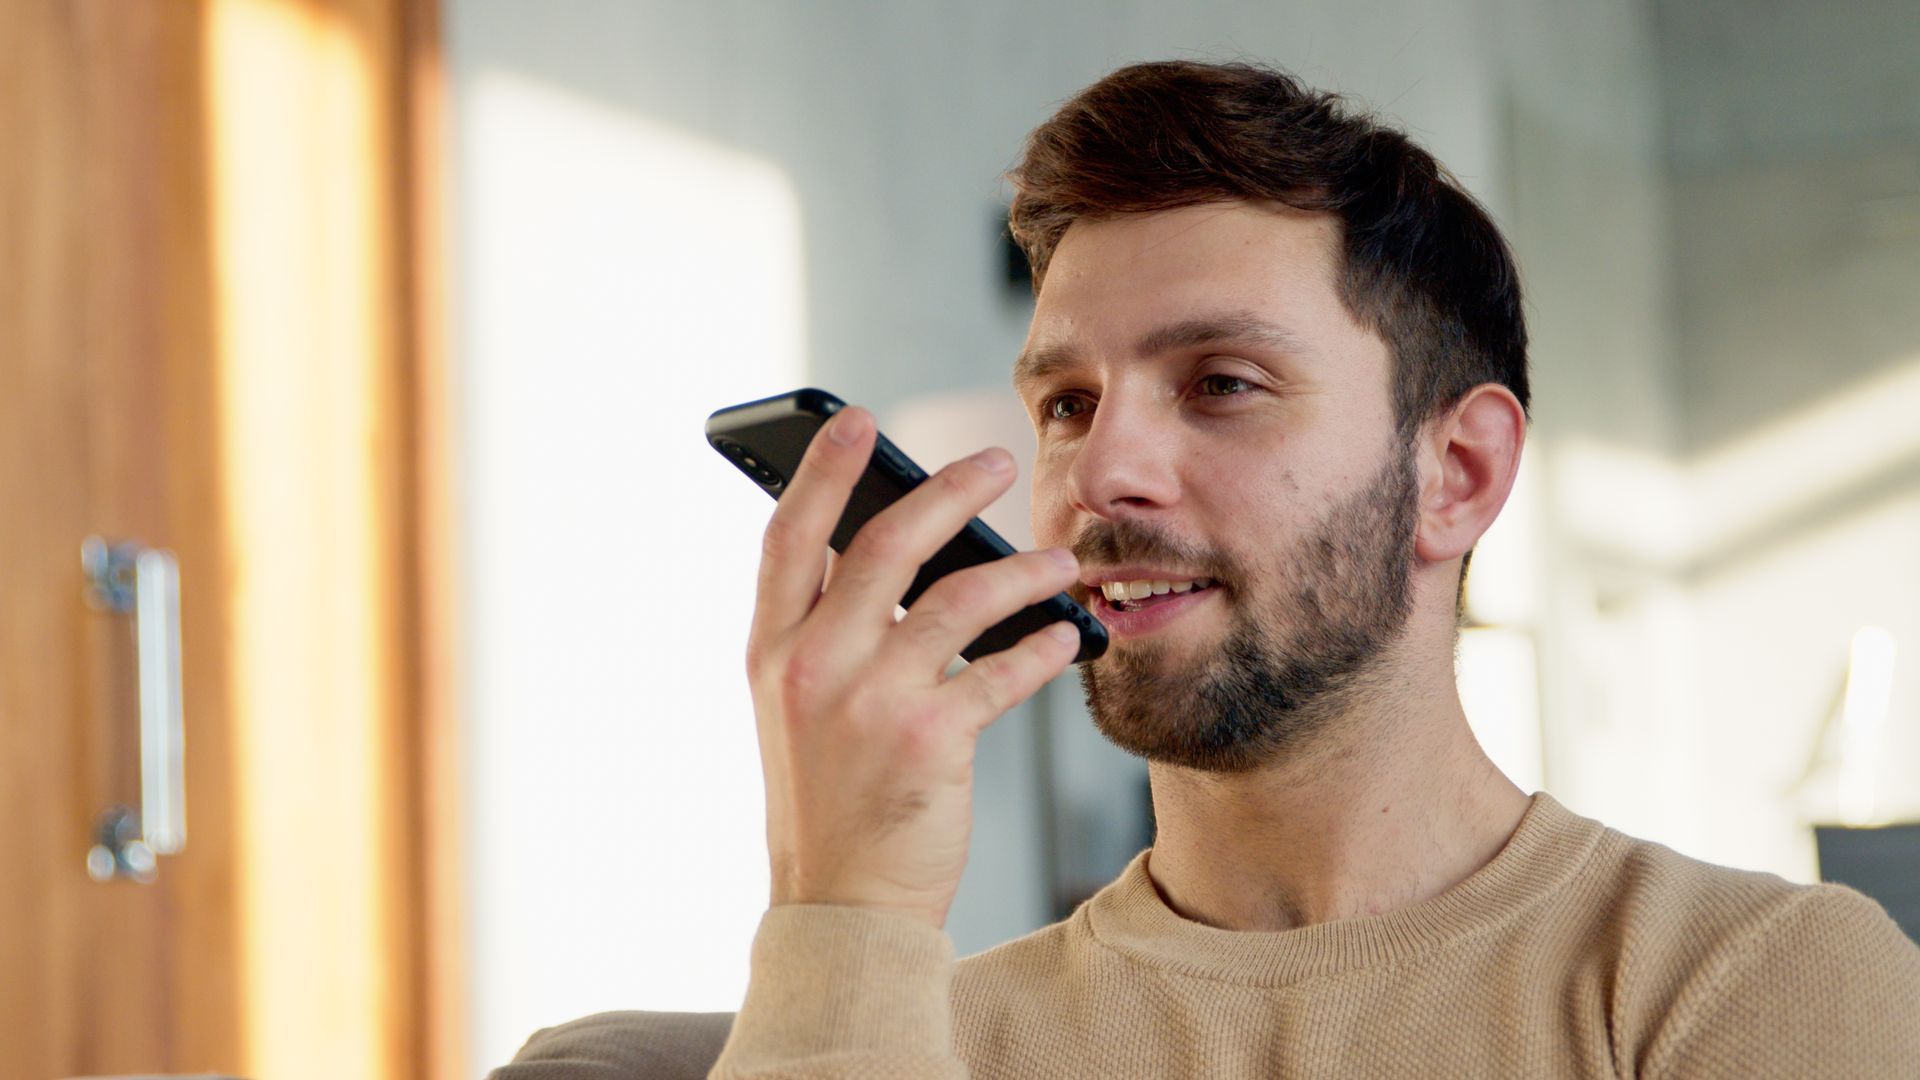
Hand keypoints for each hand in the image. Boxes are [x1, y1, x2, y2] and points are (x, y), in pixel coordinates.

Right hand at [746, 405, 1081, 928]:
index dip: (822, 471)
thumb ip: (823, 633)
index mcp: (772, 651)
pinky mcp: (926, 742)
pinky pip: (999, 672)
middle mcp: (812, 668)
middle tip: (997, 461)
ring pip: (954, 598)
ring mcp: (867, 703)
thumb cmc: (828, 798)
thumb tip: (880, 551)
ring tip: (1059, 559)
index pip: (788, 538)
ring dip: (1017, 569)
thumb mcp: (797, 708)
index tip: (858, 420)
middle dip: (946, 491)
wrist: (840, 903)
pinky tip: (1063, 635)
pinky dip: (1040, 647)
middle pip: (882, 546)